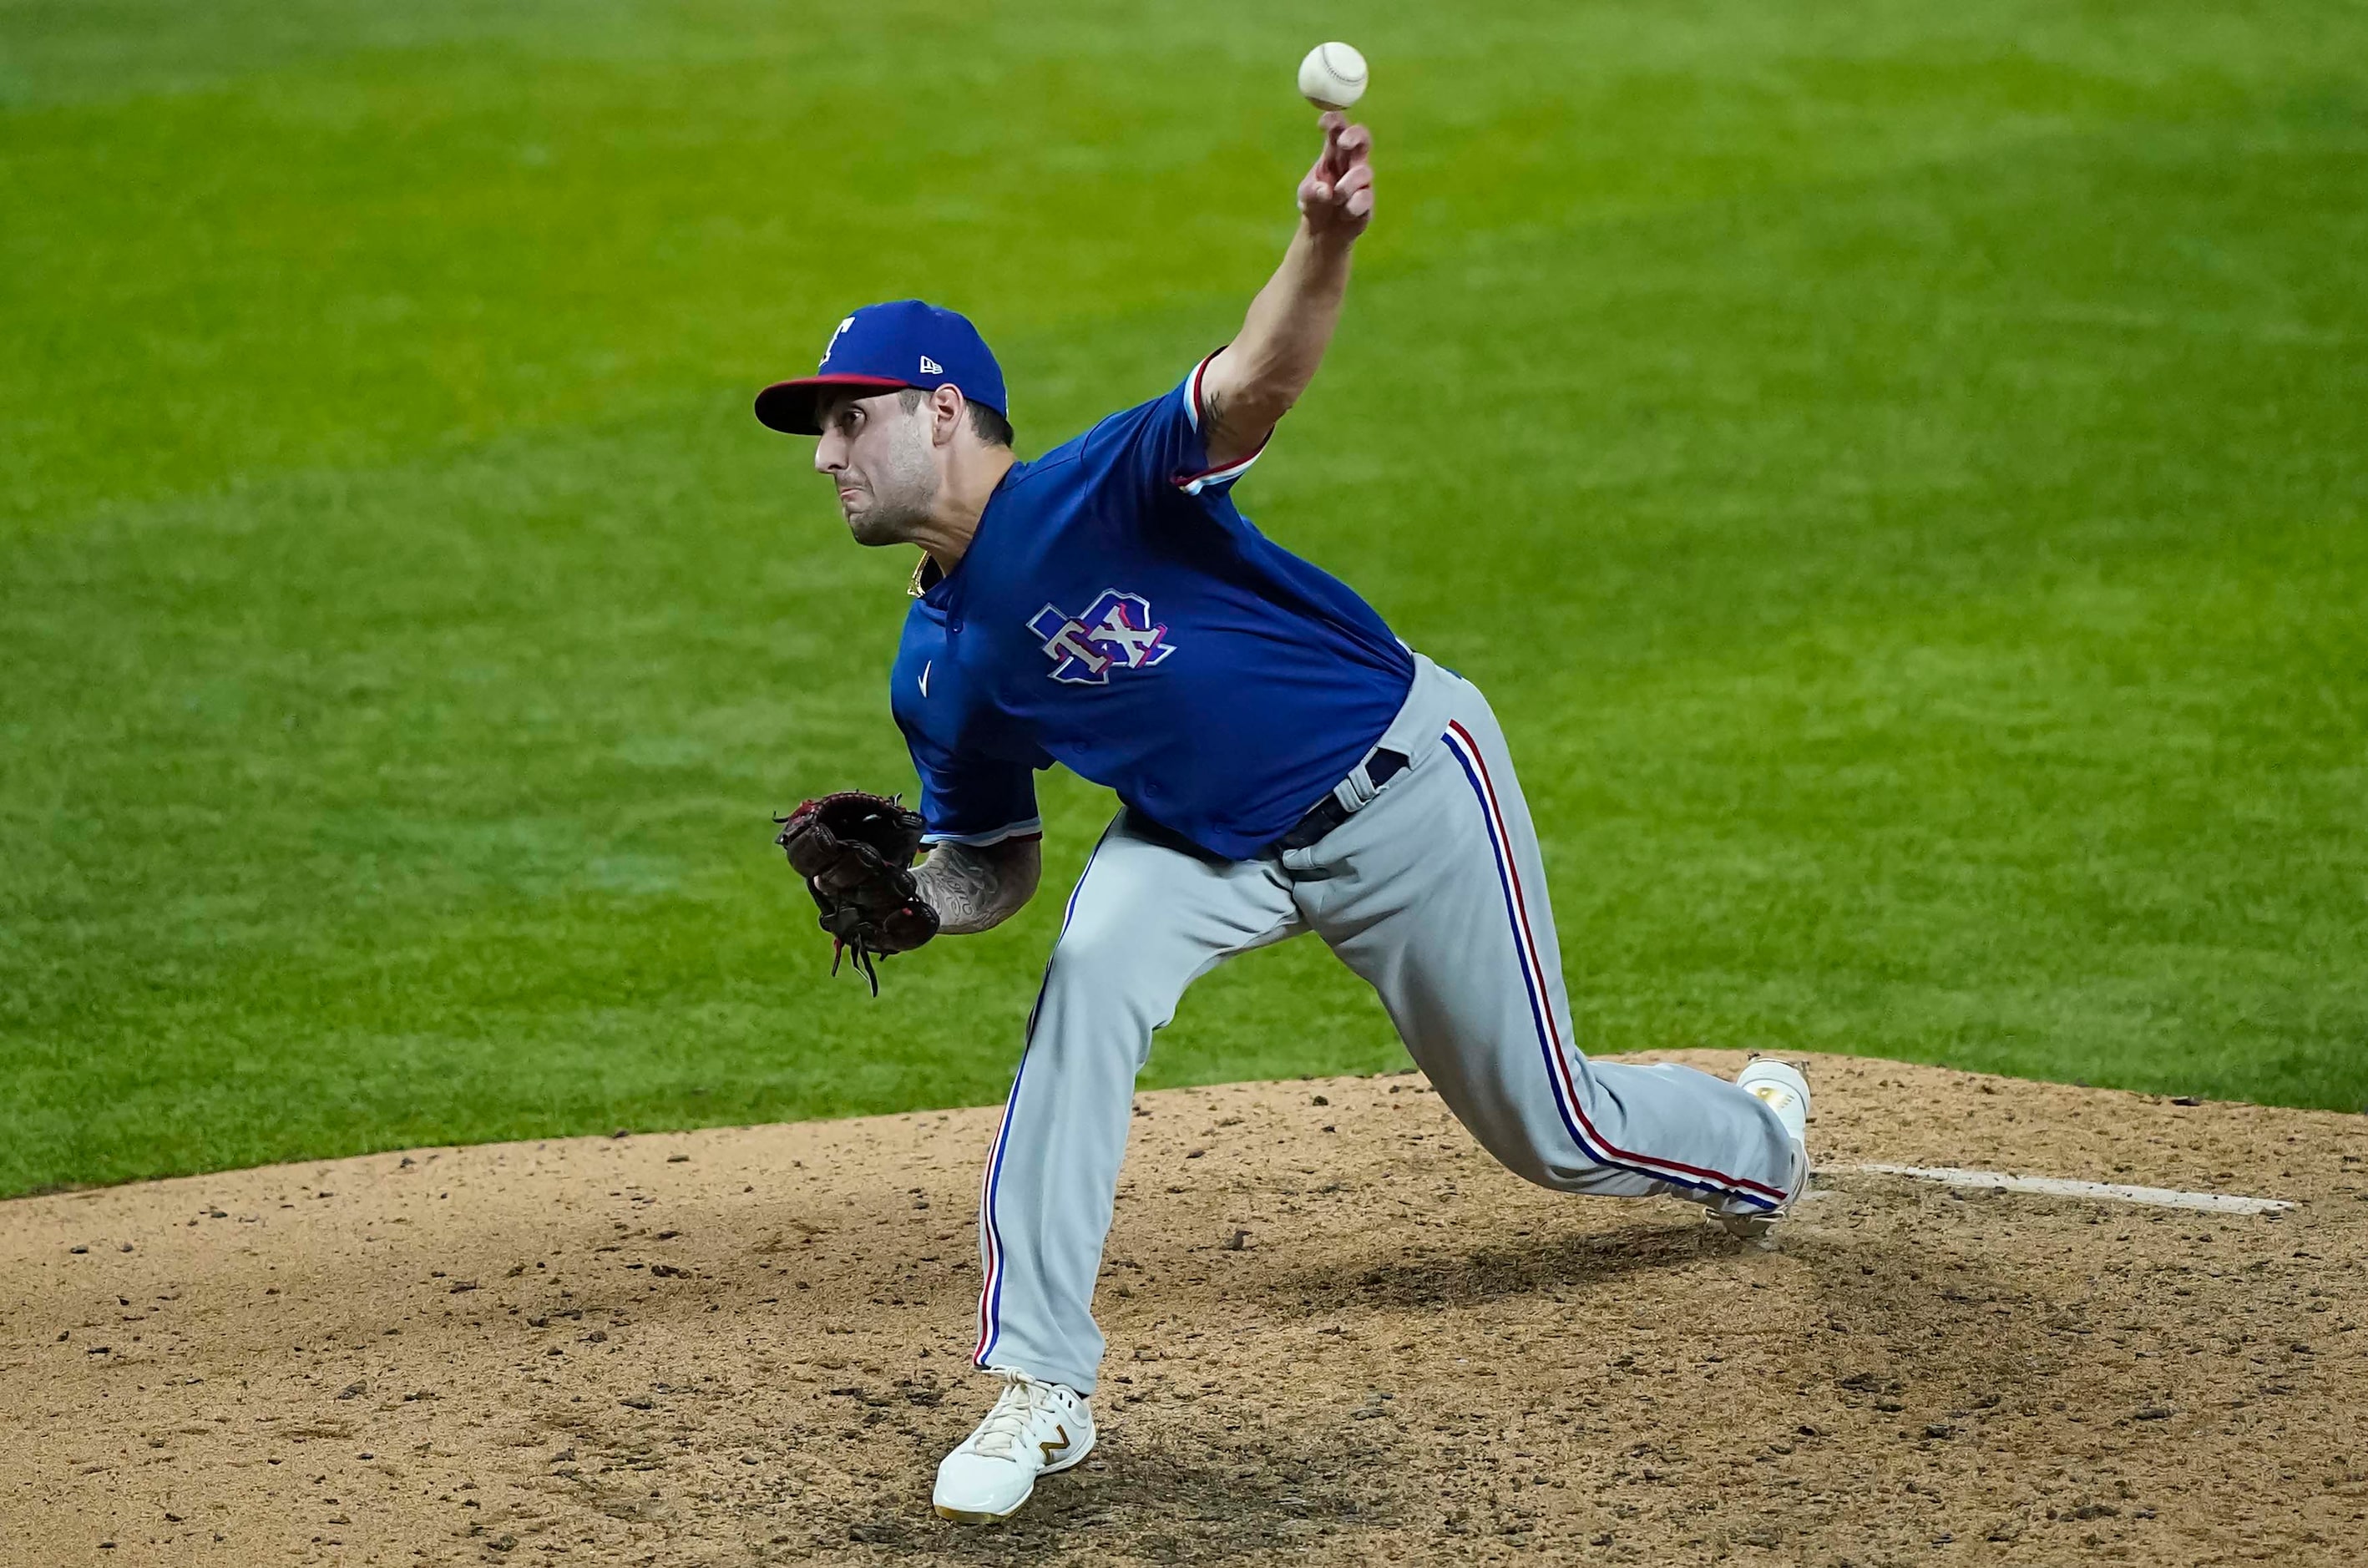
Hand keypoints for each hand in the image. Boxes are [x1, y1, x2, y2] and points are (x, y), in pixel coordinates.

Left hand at [1296, 111, 1373, 242]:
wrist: (1323, 234)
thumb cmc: (1315, 204)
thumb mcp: (1306, 195)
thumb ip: (1311, 191)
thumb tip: (1325, 191)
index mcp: (1333, 153)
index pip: (1338, 130)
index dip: (1334, 121)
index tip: (1322, 123)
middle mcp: (1351, 163)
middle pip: (1363, 139)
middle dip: (1355, 135)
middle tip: (1343, 142)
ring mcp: (1362, 182)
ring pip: (1363, 172)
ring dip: (1346, 185)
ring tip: (1334, 198)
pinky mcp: (1368, 202)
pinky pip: (1365, 198)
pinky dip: (1351, 207)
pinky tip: (1343, 214)